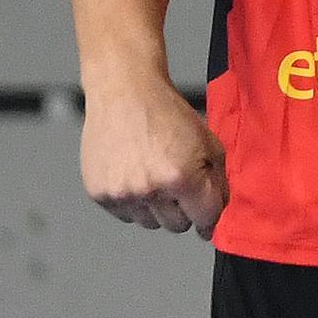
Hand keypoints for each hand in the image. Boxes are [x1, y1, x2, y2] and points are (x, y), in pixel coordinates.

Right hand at [80, 73, 228, 234]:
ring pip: (150, 224)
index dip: (209, 216)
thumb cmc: (167, 113)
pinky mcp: (99, 193)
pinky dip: (131, 202)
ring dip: (155, 208)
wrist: (124, 91)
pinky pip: (125, 215)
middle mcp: (149, 190)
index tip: (204, 212)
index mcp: (181, 178)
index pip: (205, 220)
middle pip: (177, 226)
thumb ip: (218, 183)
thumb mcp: (209, 144)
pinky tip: (132, 174)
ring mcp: (121, 193)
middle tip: (175, 182)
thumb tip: (217, 215)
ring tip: (151, 175)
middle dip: (182, 209)